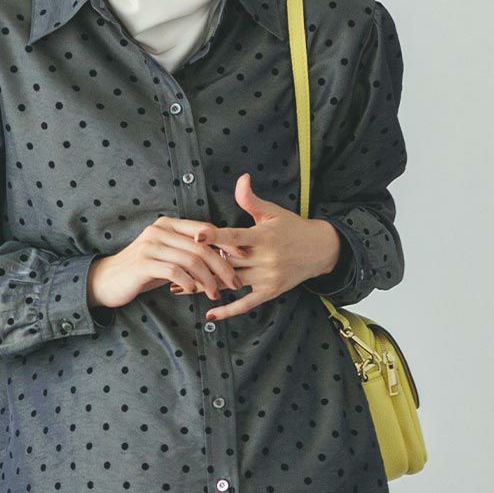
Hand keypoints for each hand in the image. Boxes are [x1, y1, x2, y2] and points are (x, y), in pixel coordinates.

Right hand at [87, 215, 244, 311]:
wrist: (107, 281)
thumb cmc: (143, 271)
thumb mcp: (168, 257)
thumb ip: (189, 253)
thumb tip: (222, 258)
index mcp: (169, 224)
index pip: (205, 230)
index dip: (226, 244)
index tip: (242, 259)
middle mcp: (160, 230)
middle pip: (202, 246)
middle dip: (222, 266)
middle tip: (233, 283)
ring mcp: (150, 245)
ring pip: (191, 260)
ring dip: (207, 279)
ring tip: (214, 293)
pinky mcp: (143, 263)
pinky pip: (174, 271)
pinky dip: (189, 283)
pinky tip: (194, 292)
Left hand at [166, 174, 340, 321]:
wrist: (320, 249)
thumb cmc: (292, 227)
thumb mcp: (272, 212)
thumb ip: (251, 199)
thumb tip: (241, 178)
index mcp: (263, 236)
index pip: (234, 236)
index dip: (215, 236)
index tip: (196, 236)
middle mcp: (265, 258)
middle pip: (227, 262)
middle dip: (201, 264)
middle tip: (173, 265)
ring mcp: (268, 277)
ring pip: (231, 282)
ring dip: (205, 285)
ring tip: (178, 288)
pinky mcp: (271, 291)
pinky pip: (247, 303)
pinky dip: (229, 310)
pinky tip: (210, 314)